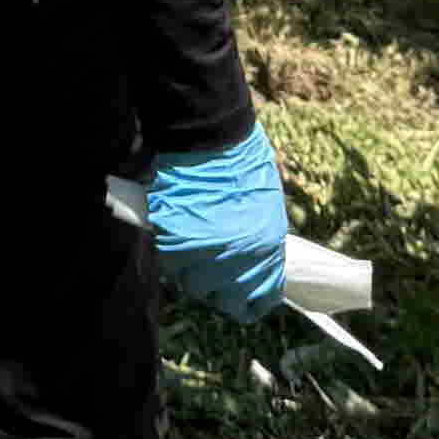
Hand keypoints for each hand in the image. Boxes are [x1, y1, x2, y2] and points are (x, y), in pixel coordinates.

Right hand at [141, 120, 288, 320]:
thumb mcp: (266, 206)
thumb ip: (261, 241)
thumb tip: (251, 263)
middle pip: (221, 297)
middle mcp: (236, 259)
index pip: (259, 298)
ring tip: (193, 247)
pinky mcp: (172, 241)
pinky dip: (173, 254)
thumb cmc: (241, 162)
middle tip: (212, 269)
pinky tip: (177, 235)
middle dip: (218, 287)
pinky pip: (171, 263)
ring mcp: (202, 253)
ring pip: (192, 284)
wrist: (208, 137)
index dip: (251, 301)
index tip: (244, 299)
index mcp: (267, 249)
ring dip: (192, 271)